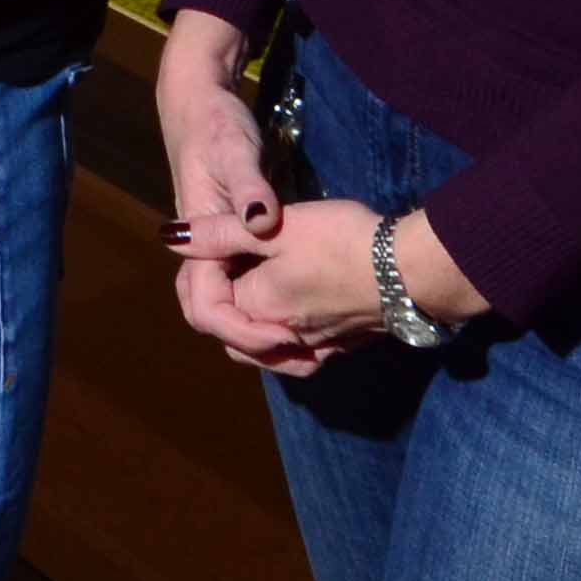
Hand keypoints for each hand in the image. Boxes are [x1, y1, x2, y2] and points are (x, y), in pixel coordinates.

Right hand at [157, 13, 312, 370]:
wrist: (198, 107)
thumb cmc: (214, 129)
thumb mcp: (233, 152)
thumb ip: (248, 189)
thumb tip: (262, 222)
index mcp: (198, 243)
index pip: (206, 308)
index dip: (242, 330)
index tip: (282, 336)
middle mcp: (205, 256)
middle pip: (215, 320)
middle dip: (255, 345)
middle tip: (305, 357)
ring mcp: (221, 253)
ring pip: (232, 312)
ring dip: (265, 337)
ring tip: (313, 352)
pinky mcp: (238, 248)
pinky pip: (248, 295)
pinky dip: (273, 316)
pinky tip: (312, 319)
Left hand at [213, 200, 421, 366]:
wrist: (409, 271)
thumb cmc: (339, 242)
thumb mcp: (274, 227)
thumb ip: (219, 234)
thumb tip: (170, 237)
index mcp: (255, 310)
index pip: (207, 307)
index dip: (203, 276)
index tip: (220, 247)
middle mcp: (280, 338)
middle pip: (233, 336)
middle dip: (224, 310)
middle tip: (232, 269)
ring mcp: (315, 348)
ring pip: (267, 349)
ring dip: (255, 327)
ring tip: (259, 291)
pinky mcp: (343, 345)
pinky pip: (303, 352)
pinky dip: (290, 337)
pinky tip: (298, 313)